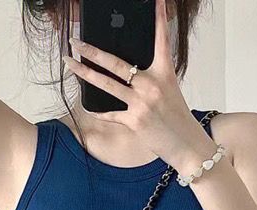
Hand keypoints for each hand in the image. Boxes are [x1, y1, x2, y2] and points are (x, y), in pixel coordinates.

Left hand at [62, 0, 216, 174]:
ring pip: (105, 83)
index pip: (161, 39)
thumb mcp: (169, 91)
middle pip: (115, 62)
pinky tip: (86, 104)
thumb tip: (127, 73)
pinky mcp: (134, 121)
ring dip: (83, 72)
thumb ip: (150, 79)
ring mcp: (141, 103)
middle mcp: (151, 84)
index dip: (159, 16)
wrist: (187, 145)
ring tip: (69, 63)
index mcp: (164, 73)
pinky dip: (97, 110)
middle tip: (75, 41)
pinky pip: (109, 113)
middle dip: (91, 50)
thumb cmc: (178, 119)